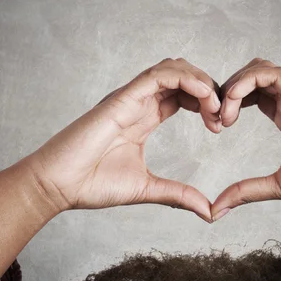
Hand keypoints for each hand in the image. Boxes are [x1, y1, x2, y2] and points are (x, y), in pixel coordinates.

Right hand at [21, 58, 220, 221]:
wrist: (57, 185)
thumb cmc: (93, 184)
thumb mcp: (147, 188)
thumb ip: (179, 195)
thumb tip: (209, 212)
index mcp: (144, 117)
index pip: (182, 95)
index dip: (206, 104)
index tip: (220, 127)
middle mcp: (139, 102)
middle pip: (183, 76)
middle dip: (209, 90)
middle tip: (223, 117)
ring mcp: (130, 97)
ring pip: (174, 67)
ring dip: (201, 81)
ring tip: (215, 107)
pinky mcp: (122, 97)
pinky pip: (159, 74)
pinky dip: (185, 78)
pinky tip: (203, 97)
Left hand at [211, 58, 280, 219]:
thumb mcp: (276, 186)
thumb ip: (246, 191)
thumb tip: (216, 209)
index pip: (252, 93)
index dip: (229, 101)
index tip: (216, 125)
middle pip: (252, 75)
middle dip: (226, 90)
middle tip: (214, 119)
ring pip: (260, 68)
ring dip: (234, 85)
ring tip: (223, 115)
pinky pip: (271, 74)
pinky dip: (246, 83)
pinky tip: (233, 106)